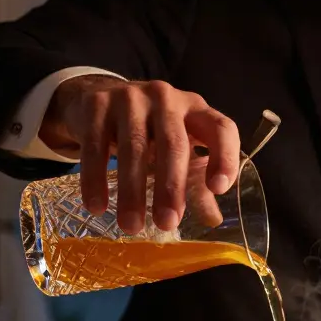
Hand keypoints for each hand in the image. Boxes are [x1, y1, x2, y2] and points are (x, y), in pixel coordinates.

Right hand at [39, 75, 241, 233]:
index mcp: (196, 109)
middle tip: (166, 223)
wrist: (99, 95)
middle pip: (173, 143)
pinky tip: (97, 207)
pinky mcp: (97, 104)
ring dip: (132, 191)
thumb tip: (212, 221)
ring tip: (131, 226)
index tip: (218, 190)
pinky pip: (96, 146)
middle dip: (170, 186)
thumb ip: (195, 184)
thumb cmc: (150, 130)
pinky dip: (96, 179)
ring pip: (133, 147)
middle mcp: (166, 98)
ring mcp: (130, 97)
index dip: (224, 157)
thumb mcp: (177, 151)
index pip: (221, 128)